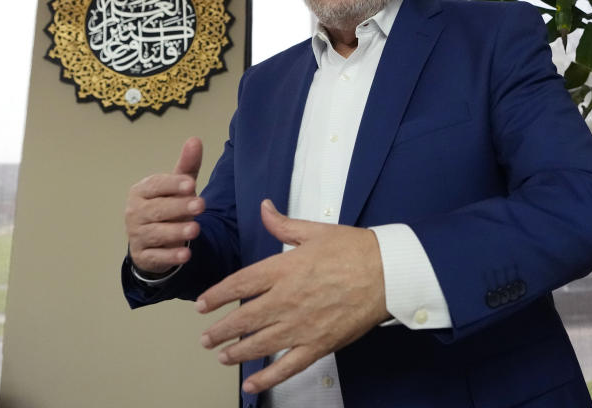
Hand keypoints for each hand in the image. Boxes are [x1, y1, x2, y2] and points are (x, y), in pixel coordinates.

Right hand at [125, 137, 204, 273]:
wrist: (151, 240)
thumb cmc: (167, 205)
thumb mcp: (177, 186)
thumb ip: (186, 166)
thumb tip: (195, 140)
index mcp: (141, 191)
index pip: (156, 186)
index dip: (173, 185)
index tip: (192, 184)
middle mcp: (135, 212)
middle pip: (157, 209)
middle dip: (179, 207)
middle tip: (200, 205)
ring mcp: (137, 235)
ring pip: (156, 233)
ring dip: (176, 232)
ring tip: (195, 229)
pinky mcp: (143, 255)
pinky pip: (156, 256)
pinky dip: (170, 256)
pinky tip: (186, 255)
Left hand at [196, 200, 389, 393]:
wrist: (388, 273)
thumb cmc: (355, 249)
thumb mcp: (315, 230)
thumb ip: (283, 224)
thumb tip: (264, 207)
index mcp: (284, 269)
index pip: (239, 284)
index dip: (216, 296)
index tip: (202, 304)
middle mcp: (286, 299)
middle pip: (243, 319)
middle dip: (220, 330)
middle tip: (206, 337)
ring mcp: (302, 325)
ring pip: (259, 344)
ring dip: (235, 353)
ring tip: (221, 356)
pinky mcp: (319, 344)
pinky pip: (288, 366)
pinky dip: (267, 377)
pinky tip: (252, 384)